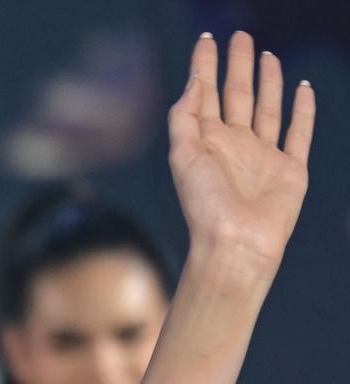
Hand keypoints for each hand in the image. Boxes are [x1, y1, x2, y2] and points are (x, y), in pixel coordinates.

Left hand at [168, 32, 314, 277]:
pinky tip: (303, 89)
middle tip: (239, 36)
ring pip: (266, 109)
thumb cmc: (204, 206)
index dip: (203, 66)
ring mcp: (263, 156)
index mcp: (205, 142)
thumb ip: (185, 118)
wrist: (236, 243)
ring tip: (265, 55)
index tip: (206, 39)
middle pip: (236, 95)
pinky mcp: (290, 170)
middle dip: (236, 65)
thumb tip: (193, 82)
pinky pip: (299, 133)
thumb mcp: (183, 156)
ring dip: (267, 81)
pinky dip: (303, 110)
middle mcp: (233, 145)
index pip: (204, 95)